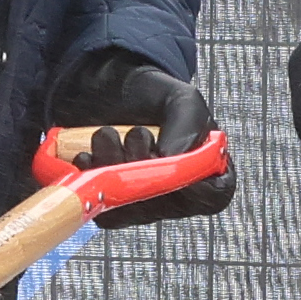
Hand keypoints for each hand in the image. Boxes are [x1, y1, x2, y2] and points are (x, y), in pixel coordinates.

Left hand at [46, 50, 233, 216]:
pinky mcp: (112, 203)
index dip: (196, 186)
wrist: (106, 93)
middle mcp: (176, 193)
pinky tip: (87, 155)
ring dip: (113, 169)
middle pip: (165, 204)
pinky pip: (100, 206)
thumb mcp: (180, 98)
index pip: (214, 195)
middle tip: (136, 134)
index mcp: (206, 169)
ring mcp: (142, 203)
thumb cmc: (150, 97)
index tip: (170, 161)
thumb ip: (188, 124)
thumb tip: (171, 157)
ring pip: (129, 206)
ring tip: (107, 135)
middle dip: (144, 169)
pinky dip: (90, 179)